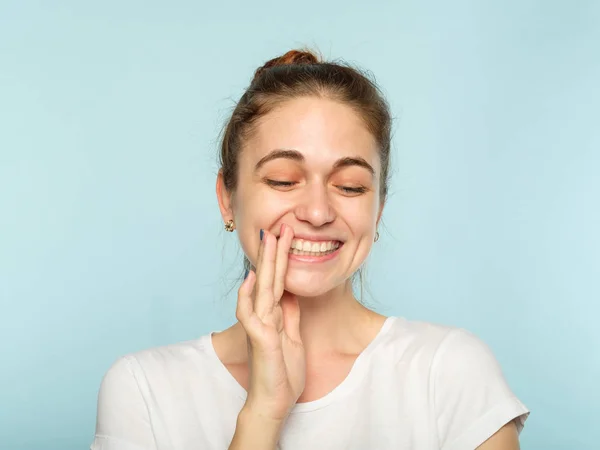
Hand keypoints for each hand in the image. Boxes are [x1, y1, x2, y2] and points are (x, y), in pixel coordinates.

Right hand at [235, 223, 305, 422]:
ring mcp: (259, 325)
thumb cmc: (282, 373)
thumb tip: (291, 294)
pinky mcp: (258, 339)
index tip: (288, 236)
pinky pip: (250, 314)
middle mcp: (264, 315)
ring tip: (268, 240)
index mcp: (273, 314)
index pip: (278, 280)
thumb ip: (289, 315)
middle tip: (280, 226)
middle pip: (269, 278)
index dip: (283, 258)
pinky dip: (248, 296)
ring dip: (264, 264)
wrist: (273, 402)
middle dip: (275, 252)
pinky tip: (250, 278)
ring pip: (261, 289)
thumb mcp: (292, 338)